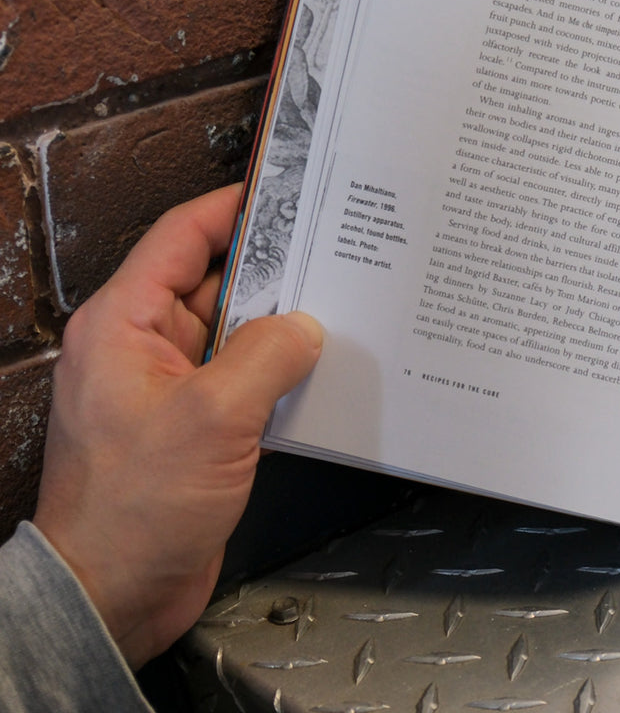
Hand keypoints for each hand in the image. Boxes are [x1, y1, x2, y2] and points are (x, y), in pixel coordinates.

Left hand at [32, 185, 322, 666]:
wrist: (115, 593)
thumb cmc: (135, 509)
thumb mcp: (214, 417)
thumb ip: (267, 355)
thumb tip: (304, 326)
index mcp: (123, 326)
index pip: (182, 238)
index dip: (234, 208)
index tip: (286, 192)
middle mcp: (141, 348)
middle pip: (215, 281)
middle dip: (274, 268)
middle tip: (334, 250)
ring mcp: (168, 388)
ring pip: (235, 331)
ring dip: (281, 325)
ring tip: (339, 307)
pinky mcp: (194, 426)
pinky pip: (242, 377)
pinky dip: (278, 370)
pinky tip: (318, 369)